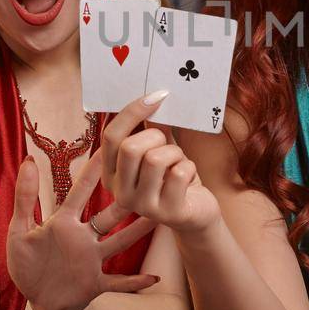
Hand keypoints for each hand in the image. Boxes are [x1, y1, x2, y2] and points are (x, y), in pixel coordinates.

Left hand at [6, 151, 159, 309]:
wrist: (37, 301)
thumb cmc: (26, 266)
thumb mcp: (19, 231)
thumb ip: (24, 198)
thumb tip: (27, 160)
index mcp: (63, 223)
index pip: (80, 191)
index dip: (93, 171)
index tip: (110, 147)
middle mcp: (83, 238)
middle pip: (109, 214)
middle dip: (127, 198)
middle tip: (146, 177)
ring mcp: (92, 260)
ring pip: (119, 242)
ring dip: (138, 232)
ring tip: (159, 218)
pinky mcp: (95, 283)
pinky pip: (119, 282)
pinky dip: (136, 281)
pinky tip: (155, 278)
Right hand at [100, 92, 222, 233]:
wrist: (197, 213)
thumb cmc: (174, 178)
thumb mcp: (160, 150)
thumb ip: (151, 128)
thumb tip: (152, 97)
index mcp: (111, 175)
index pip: (111, 137)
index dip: (132, 112)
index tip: (157, 96)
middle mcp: (120, 193)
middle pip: (129, 147)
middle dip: (157, 137)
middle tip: (169, 145)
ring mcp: (142, 205)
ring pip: (155, 159)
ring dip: (176, 154)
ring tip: (179, 163)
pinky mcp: (167, 212)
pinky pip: (179, 172)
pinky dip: (189, 167)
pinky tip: (188, 179)